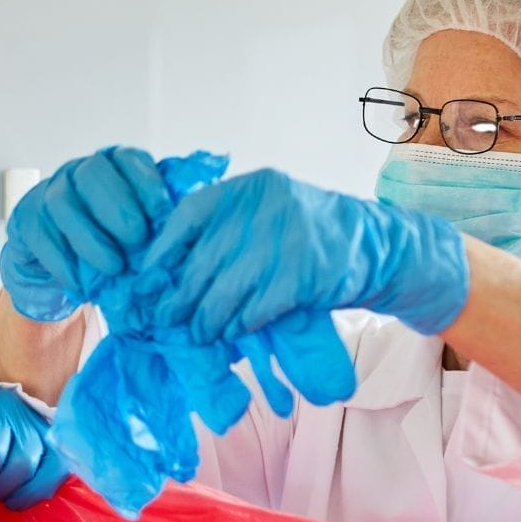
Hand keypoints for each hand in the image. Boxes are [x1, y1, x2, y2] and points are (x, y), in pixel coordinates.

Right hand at [1, 147, 173, 321]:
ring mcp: (48, 193)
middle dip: (116, 206)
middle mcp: (79, 173)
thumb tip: (189, 227)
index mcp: (113, 167)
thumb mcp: (138, 230)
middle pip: (92, 174)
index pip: (128, 160)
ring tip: (114, 267)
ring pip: (63, 204)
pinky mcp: (25, 219)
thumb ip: (159, 222)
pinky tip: (80, 282)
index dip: (146, 182)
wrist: (63, 263)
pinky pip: (40, 235)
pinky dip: (61, 261)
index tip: (163, 212)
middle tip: (137, 239)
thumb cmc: (108, 242)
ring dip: (90, 238)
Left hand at [145, 168, 469, 342]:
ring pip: (225, 291)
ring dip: (206, 319)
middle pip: (203, 260)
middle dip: (179, 296)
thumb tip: (167, 267)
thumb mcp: (267, 214)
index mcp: (251, 188)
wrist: (376, 247)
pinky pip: (255, 309)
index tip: (145, 278)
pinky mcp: (304, 276)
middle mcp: (266, 208)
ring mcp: (286, 241)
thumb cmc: (309, 236)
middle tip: (165, 318)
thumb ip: (226, 228)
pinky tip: (233, 332)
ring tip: (199, 333)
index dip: (162, 250)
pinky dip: (240, 325)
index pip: (190, 215)